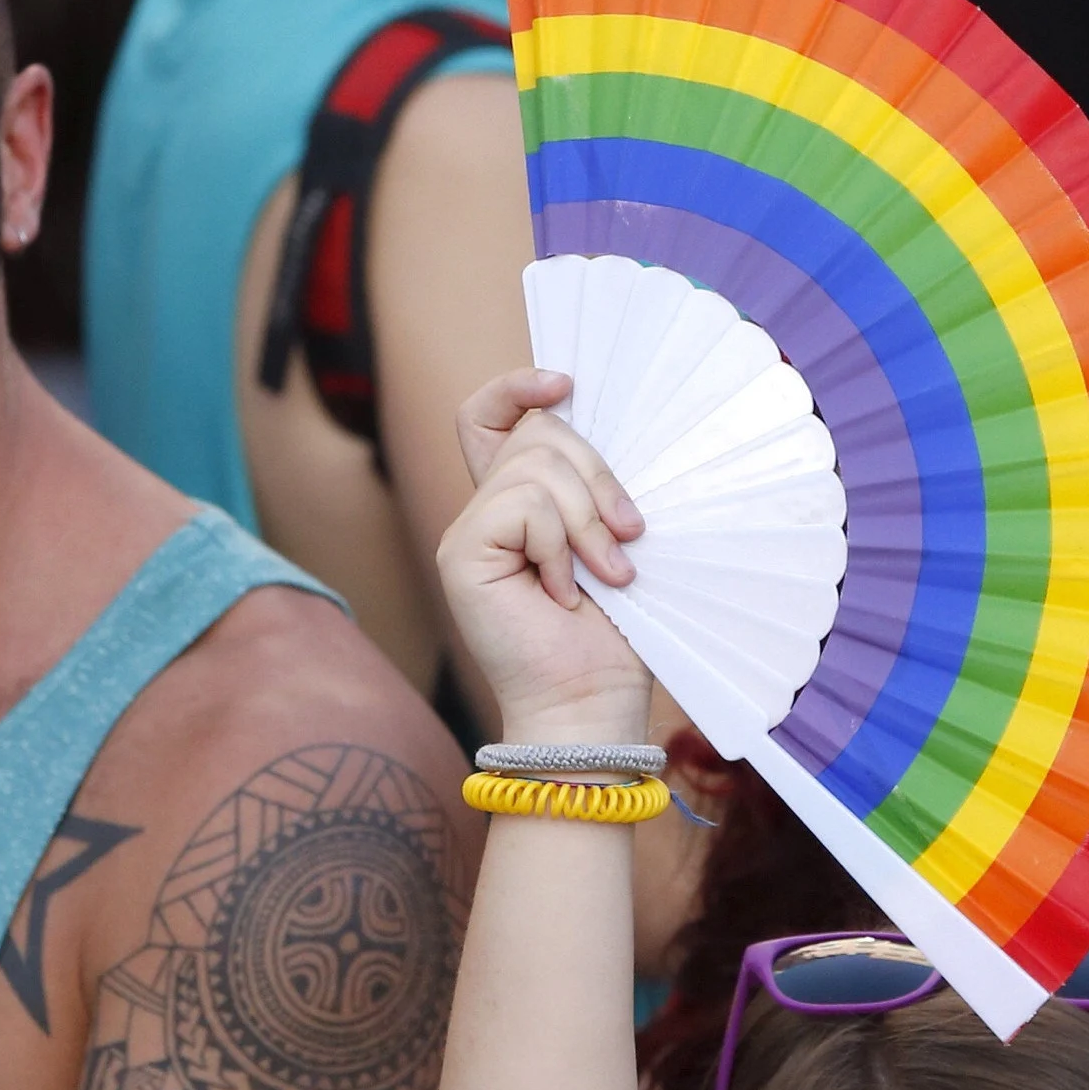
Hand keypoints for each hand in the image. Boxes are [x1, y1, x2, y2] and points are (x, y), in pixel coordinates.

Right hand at [436, 371, 656, 748]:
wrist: (591, 705)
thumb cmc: (613, 637)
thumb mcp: (614, 542)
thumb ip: (594, 489)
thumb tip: (601, 426)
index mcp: (517, 506)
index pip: (488, 417)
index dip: (517, 387)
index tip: (565, 384)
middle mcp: (483, 513)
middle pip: (536, 433)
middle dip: (597, 476)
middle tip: (627, 538)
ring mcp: (466, 533)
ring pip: (537, 467)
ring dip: (588, 521)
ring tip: (606, 576)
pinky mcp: (461, 554)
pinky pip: (524, 506)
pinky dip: (561, 546)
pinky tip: (565, 592)